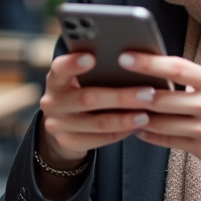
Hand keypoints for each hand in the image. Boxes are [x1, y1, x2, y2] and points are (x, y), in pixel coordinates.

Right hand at [38, 53, 152, 166]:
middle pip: (87, 98)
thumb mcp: (78, 79)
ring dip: (125, 119)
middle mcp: (52, 102)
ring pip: (97, 123)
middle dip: (120, 97)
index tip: (92, 58)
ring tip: (146, 114)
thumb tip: (132, 63)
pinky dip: (120, 133)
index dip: (74, 63)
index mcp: (55, 80)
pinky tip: (136, 127)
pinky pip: (99, 139)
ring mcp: (58, 125)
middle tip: (147, 93)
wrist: (62, 123)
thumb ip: (96, 71)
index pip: (60, 68)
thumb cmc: (80, 90)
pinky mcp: (68, 143)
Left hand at [119, 52, 200, 180]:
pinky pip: (167, 140)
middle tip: (113, 87)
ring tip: (121, 109)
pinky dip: (149, 135)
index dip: (148, 62)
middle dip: (135, 93)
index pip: (177, 67)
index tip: (125, 57)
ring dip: (138, 116)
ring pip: (161, 121)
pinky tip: (137, 129)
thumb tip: (155, 71)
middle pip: (164, 97)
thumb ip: (193, 80)